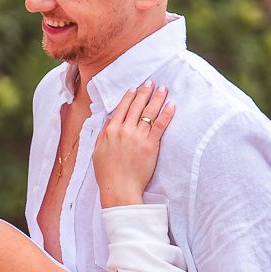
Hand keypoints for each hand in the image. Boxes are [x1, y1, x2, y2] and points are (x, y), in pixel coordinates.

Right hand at [92, 81, 173, 207]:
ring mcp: (138, 137)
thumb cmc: (107, 173)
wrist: (119, 189)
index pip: (122, 107)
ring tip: (163, 89)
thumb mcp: (98, 150)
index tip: (135, 88)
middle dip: (145, 92)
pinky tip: (172, 105)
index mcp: (110, 130)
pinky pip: (160, 125)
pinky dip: (167, 114)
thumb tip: (109, 120)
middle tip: (152, 82)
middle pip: (136, 106)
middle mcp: (124, 130)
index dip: (130, 96)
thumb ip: (104, 133)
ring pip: (149, 112)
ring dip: (157, 98)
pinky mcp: (151, 145)